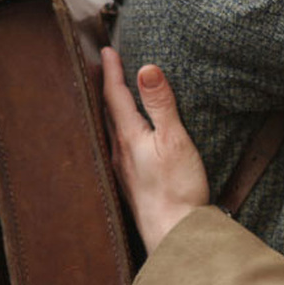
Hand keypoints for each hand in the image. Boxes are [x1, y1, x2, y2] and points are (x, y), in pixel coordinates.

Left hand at [100, 47, 208, 255]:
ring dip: (112, 109)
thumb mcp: (174, 139)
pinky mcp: (132, 184)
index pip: (115, 95)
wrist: (174, 234)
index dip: (112, 70)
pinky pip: (121, 148)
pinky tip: (128, 138)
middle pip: (108, 112)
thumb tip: (146, 69)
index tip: (107, 50)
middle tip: (106, 66)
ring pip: (112, 131)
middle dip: (108, 87)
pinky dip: (121, 131)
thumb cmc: (177, 188)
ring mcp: (124, 170)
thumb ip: (160, 104)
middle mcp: (120, 152)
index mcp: (129, 137)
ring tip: (115, 97)